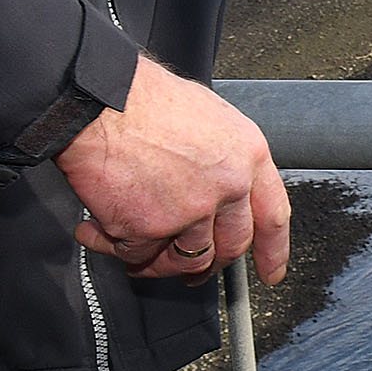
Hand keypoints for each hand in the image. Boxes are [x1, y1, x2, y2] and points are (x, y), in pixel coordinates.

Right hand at [59, 54, 291, 284]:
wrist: (99, 101)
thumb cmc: (143, 99)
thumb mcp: (207, 116)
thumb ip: (221, 156)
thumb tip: (215, 183)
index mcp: (247, 156)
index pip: (273, 215)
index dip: (274, 250)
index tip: (271, 272)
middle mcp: (227, 187)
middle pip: (230, 246)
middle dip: (210, 265)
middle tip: (192, 272)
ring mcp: (190, 212)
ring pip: (186, 259)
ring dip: (159, 261)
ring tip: (138, 248)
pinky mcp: (149, 229)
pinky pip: (136, 254)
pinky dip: (113, 247)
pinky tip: (97, 230)